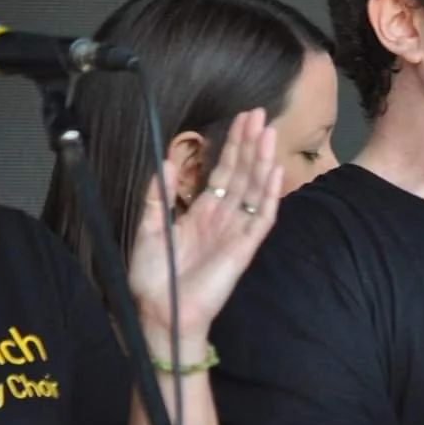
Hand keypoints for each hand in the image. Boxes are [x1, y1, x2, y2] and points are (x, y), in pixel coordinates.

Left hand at [128, 108, 282, 342]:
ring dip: (262, 160)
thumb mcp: (148, 227)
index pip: (224, 172)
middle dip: (250, 143)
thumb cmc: (155, 277)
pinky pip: (261, 217)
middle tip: (259, 114)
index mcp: (203, 212)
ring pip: (254, 188)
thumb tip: (167, 161)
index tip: (240, 120)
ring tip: (268, 132)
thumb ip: (159, 196)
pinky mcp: (244, 247)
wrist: (161, 310)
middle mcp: (224, 218)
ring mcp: (236, 232)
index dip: (232, 146)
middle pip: (243, 173)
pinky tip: (275, 171)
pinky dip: (269, 195)